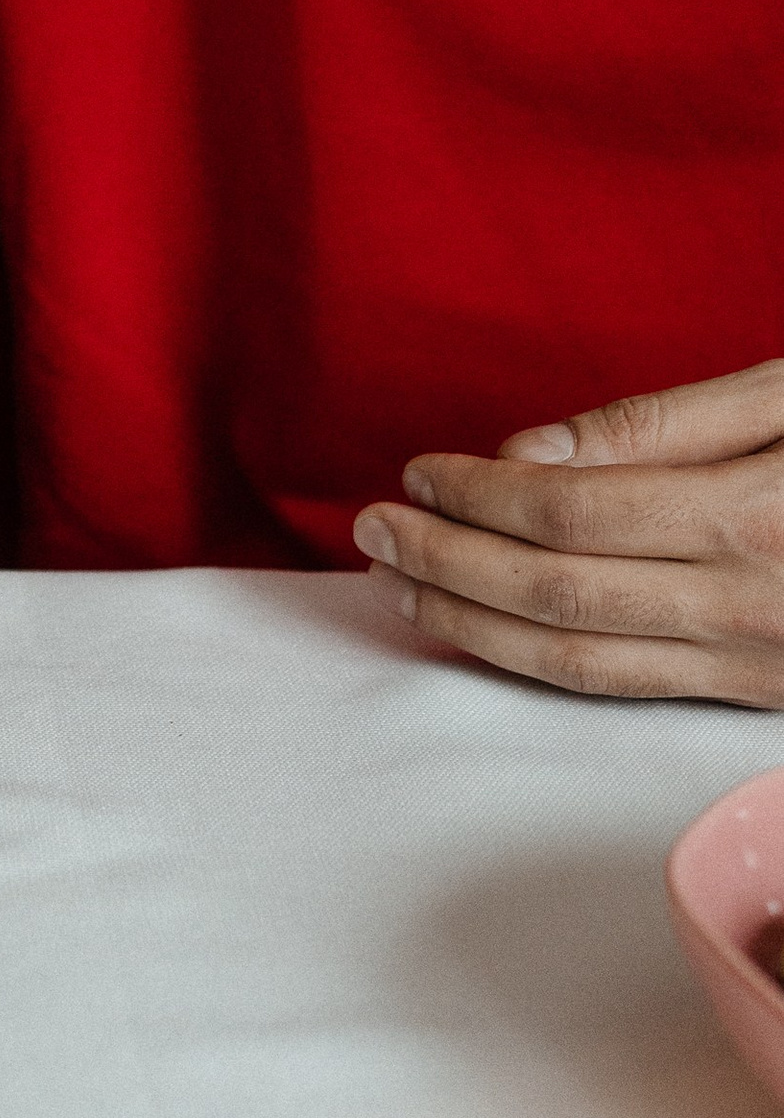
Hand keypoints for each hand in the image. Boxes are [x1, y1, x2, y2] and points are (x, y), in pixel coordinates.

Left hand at [353, 354, 783, 704]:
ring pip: (574, 655)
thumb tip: (527, 451)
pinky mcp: (747, 695)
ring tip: (394, 583)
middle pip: (556, 589)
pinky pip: (618, 686)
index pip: (573, 512)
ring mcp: (746, 662)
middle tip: (373, 528)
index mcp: (752, 515)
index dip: (481, 495)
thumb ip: (665, 422)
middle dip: (446, 560)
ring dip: (468, 620)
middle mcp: (745, 603)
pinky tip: (474, 629)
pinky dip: (529, 661)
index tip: (420, 474)